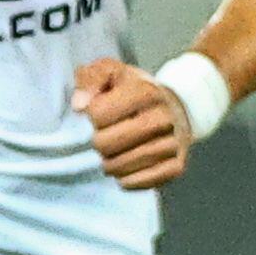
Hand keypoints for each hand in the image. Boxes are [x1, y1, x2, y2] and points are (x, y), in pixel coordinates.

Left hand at [74, 53, 193, 189]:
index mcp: (145, 92)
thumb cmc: (133, 91)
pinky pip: (140, 182)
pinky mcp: (176, 166)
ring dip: (109, 164)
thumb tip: (79, 106)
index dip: (91, 117)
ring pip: (121, 167)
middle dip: (97, 143)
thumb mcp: (109, 72)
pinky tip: (125, 169)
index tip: (98, 114)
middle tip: (103, 138)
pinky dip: (126, 180)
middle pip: (106, 144)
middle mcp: (162, 118)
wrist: (174, 107)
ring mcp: (172, 144)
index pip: (98, 115)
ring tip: (112, 154)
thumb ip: (89, 79)